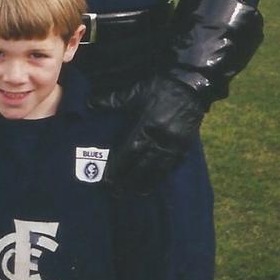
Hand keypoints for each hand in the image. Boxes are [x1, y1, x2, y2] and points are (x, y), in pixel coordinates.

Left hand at [106, 76, 204, 191]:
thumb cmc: (159, 87)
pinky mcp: (184, 145)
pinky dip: (163, 176)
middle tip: (117, 194)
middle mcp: (159, 139)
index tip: (108, 181)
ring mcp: (173, 144)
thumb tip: (90, 103)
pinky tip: (157, 182)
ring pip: (158, 170)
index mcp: (144, 126)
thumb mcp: (134, 91)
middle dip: (129, 182)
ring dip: (146, 183)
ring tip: (136, 194)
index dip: (118, 168)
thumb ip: (112, 100)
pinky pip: (173, 166)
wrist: (190, 85)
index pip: (128, 153)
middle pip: (142, 166)